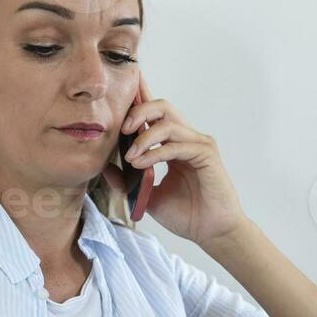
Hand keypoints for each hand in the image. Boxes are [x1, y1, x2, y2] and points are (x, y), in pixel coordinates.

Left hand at [100, 80, 244, 245]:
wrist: (212, 233)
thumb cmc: (186, 215)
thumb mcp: (147, 195)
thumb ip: (127, 181)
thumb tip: (104, 168)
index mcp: (173, 144)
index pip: (155, 113)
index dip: (140, 95)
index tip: (123, 83)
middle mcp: (186, 138)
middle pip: (162, 106)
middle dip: (138, 110)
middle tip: (122, 128)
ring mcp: (198, 144)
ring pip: (168, 122)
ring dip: (144, 136)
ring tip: (130, 156)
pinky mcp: (207, 154)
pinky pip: (177, 144)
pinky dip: (156, 152)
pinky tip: (141, 163)